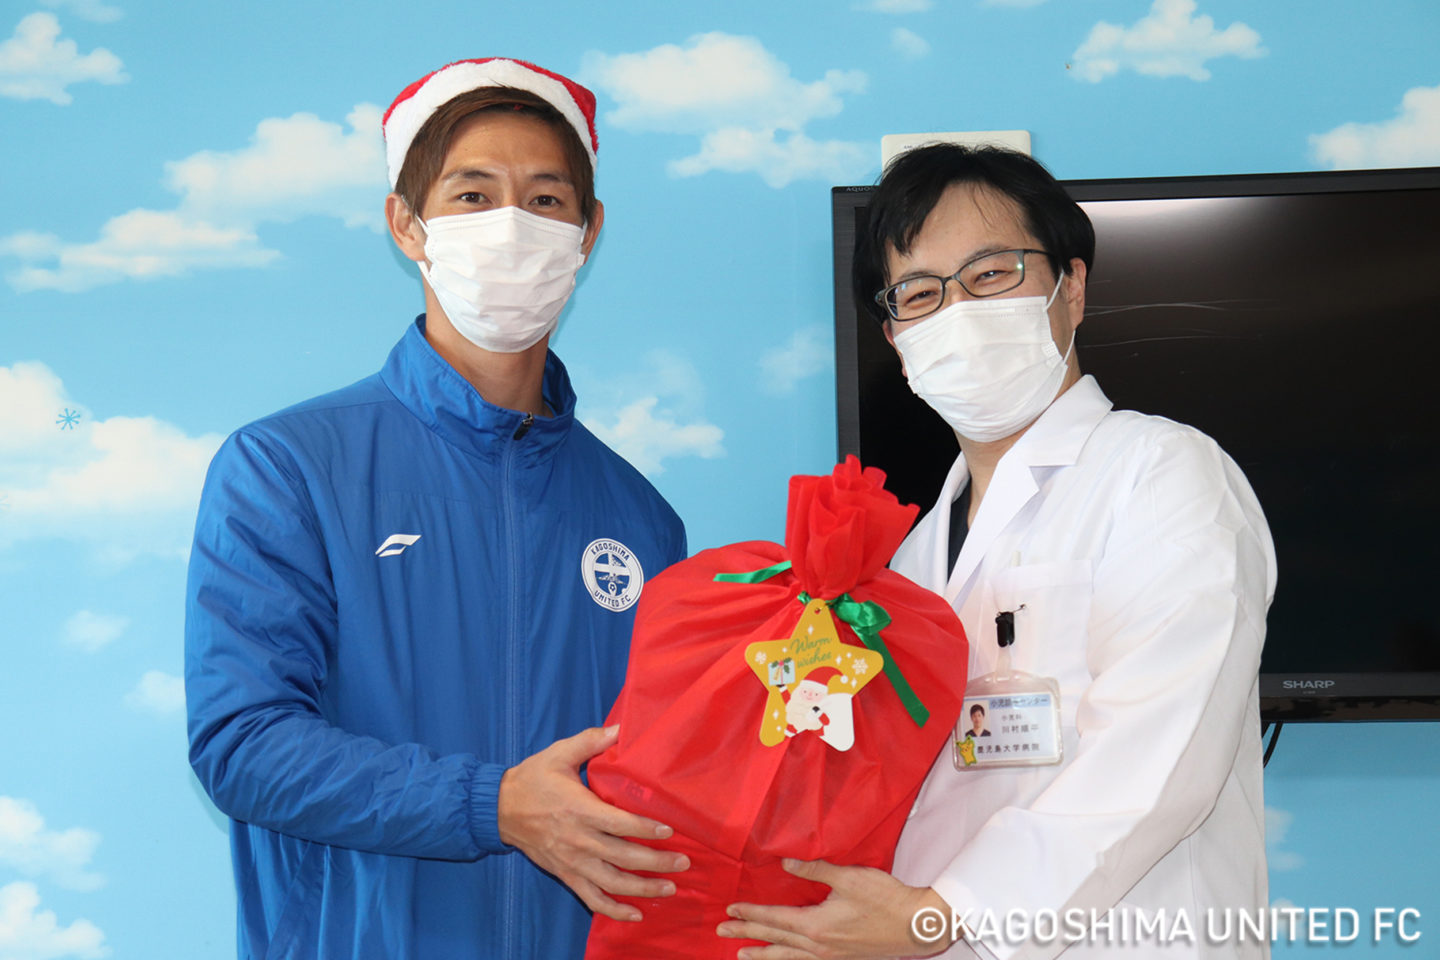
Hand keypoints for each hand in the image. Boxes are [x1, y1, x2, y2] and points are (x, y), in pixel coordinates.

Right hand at [497, 725, 688, 921]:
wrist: (499, 809)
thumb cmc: (532, 779)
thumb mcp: (559, 753)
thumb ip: (590, 741)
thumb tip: (620, 728)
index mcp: (579, 809)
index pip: (619, 824)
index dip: (645, 829)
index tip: (669, 831)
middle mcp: (578, 840)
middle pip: (624, 856)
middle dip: (656, 862)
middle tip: (684, 862)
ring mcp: (572, 862)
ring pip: (613, 882)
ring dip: (643, 889)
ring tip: (670, 887)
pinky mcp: (565, 875)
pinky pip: (591, 898)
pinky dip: (613, 910)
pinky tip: (635, 913)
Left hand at [717, 859, 951, 958]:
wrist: (917, 926)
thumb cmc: (885, 899)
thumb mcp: (849, 877)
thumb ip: (815, 869)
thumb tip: (785, 862)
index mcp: (817, 925)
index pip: (775, 918)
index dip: (751, 914)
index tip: (730, 910)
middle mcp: (819, 946)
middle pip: (775, 939)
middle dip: (747, 935)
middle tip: (722, 934)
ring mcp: (831, 956)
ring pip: (788, 957)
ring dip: (763, 955)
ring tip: (742, 957)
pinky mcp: (843, 959)